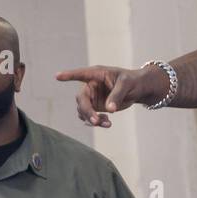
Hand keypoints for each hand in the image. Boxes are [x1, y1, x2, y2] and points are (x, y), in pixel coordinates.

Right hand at [54, 65, 168, 127]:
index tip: (57, 76)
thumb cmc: (132, 81)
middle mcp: (90, 86)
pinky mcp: (96, 107)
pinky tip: (107, 123)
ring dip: (92, 119)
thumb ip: (117, 95)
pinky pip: (90, 117)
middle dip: (87, 111)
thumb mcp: (126, 84)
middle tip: (95, 122)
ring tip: (106, 123)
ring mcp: (92, 97)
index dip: (69, 75)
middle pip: (81, 100)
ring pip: (84, 111)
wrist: (138, 89)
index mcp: (96, 74)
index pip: (81, 74)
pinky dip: (96, 122)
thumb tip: (109, 109)